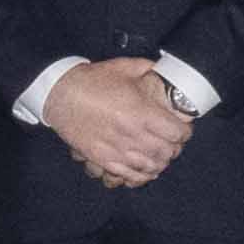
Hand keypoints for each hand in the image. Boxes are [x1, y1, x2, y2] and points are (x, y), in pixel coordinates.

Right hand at [40, 59, 197, 184]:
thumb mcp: (124, 68)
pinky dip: (141, 175)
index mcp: (140, 112)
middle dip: (174, 149)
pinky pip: (128, 175)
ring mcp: (115, 149)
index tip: (184, 130)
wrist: (59, 94)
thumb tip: (164, 70)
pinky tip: (145, 170)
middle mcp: (130, 134)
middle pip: (165, 152)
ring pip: (150, 166)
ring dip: (159, 163)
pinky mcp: (101, 158)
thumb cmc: (91, 81)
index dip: (184, 133)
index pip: (175, 133)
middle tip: (173, 144)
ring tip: (161, 157)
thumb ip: (149, 68)